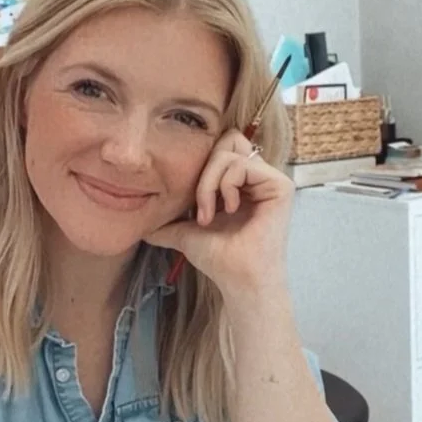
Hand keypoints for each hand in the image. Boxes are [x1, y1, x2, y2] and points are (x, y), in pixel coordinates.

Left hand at [144, 130, 294, 297]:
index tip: (193, 203)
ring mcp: (270, 179)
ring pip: (229, 151)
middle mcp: (258, 177)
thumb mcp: (186, 233)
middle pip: (226, 141)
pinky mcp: (280, 185)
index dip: (200, 164)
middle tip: (200, 208)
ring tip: (209, 214)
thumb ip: (168, 222)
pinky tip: (228, 210)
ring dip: (209, 183)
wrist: (238, 280)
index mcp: (241, 182)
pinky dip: (226, 185)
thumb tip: (140, 224)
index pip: (219, 147)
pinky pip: (242, 164)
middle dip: (203, 172)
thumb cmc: (219, 259)